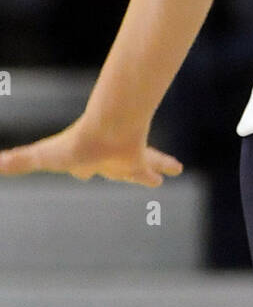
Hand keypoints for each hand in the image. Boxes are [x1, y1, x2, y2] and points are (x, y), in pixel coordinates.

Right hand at [0, 116, 182, 186]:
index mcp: (85, 161)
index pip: (82, 167)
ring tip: (167, 173)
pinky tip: (179, 169)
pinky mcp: (140, 156)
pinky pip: (155, 161)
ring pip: (141, 164)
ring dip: (152, 167)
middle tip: (126, 175)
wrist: (106, 131)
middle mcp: (107, 160)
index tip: (84, 171)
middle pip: (114, 168)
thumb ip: (19, 161)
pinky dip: (165, 165)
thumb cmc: (76, 144)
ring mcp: (125, 158)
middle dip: (122, 171)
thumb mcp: (43, 157)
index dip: (82, 169)